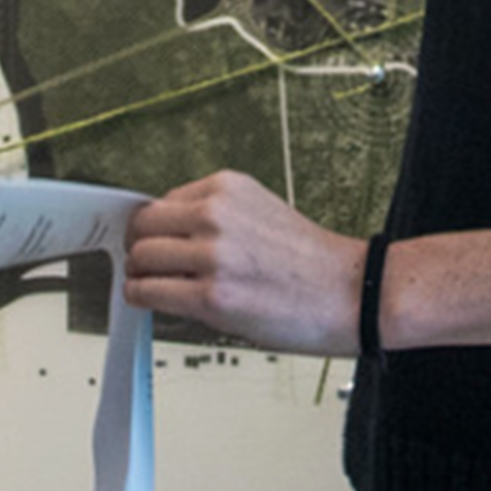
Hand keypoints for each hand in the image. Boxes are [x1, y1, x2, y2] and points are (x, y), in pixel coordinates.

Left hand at [122, 172, 365, 355]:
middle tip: (143, 265)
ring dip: (138, 274)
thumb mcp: (260, 212)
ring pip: (140, 258)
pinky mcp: (212, 297)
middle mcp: (215, 215)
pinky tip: (150, 301)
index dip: (153, 227)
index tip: (151, 241)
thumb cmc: (312, 263)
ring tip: (148, 285)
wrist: (353, 293)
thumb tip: (171, 233)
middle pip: (143, 226)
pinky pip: (149, 292)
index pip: (161, 202)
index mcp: (226, 188)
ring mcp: (213, 255)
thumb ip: (215, 215)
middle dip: (139, 248)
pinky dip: (141, 297)